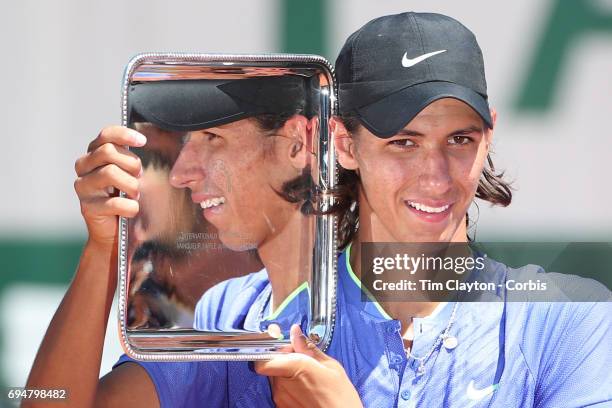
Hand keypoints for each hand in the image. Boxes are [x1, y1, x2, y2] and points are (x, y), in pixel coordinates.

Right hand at [74, 126, 145, 245]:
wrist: (114, 232)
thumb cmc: (124, 198)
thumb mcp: (128, 174)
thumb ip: (129, 158)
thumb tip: (142, 142)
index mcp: (94, 155)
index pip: (105, 136)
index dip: (124, 135)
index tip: (142, 141)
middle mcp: (84, 167)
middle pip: (108, 152)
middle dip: (131, 163)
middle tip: (139, 176)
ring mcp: (83, 187)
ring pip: (109, 173)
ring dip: (131, 185)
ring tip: (135, 195)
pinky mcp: (87, 207)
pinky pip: (114, 202)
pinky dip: (130, 207)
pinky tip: (132, 210)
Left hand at [255, 325, 362, 407]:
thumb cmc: (340, 398)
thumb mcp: (330, 367)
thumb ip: (308, 349)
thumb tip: (296, 333)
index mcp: (294, 367)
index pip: (263, 359)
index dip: (271, 351)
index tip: (283, 347)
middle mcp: (282, 384)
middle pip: (272, 365)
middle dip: (283, 360)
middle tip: (302, 361)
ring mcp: (281, 399)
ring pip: (276, 378)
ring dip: (287, 375)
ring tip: (308, 378)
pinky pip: (282, 392)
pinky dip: (291, 388)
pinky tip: (307, 390)